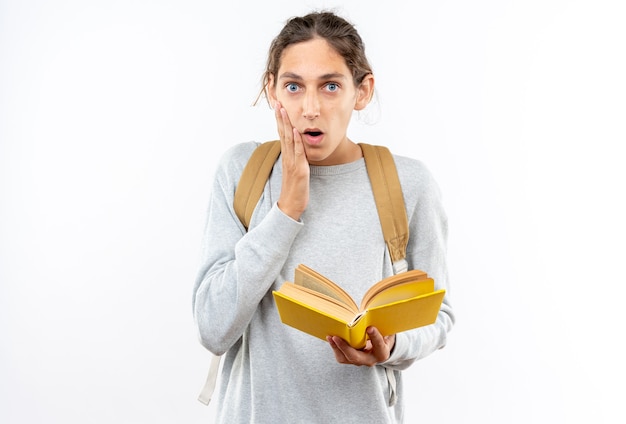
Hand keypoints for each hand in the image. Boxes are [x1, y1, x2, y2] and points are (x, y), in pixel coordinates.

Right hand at [274, 101, 308, 220]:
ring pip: (288, 139)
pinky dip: (296, 141)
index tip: (278, 106)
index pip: (282, 134)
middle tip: (277, 102)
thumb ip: (295, 158)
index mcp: (286, 156)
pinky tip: (295, 130)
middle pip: (282, 133)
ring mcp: (292, 163)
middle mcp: (287, 157)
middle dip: (280, 117)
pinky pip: (297, 153)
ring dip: (286, 124)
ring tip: (283, 110)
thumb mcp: (295, 170)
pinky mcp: (299, 169)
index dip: (280, 120)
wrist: (290, 205)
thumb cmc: (294, 189)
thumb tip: (297, 148)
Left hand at [327, 327, 394, 366]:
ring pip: (346, 358)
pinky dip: (335, 348)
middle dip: (345, 348)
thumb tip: (371, 315)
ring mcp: (360, 362)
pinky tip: (331, 339)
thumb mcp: (385, 331)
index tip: (369, 327)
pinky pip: (341, 357)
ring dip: (337, 347)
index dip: (374, 336)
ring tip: (331, 337)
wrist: (379, 348)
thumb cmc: (382, 336)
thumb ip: (380, 325)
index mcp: (382, 352)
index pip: (378, 345)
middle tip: (337, 337)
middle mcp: (370, 360)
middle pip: (356, 358)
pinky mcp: (351, 360)